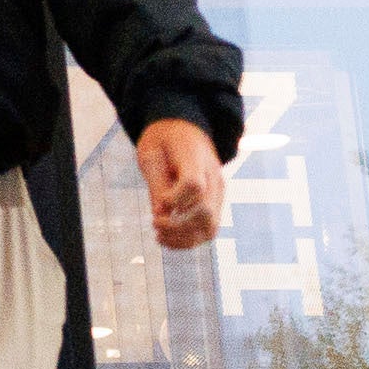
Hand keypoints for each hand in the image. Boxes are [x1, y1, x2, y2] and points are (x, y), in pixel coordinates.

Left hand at [134, 114, 229, 253]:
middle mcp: (213, 176)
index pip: (194, 184)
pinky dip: (189, 240)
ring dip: (184, 238)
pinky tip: (167, 239)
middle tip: (154, 223)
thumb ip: (157, 183)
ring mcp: (217, 192)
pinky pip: (208, 230)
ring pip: (211, 227)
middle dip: (178, 225)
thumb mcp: (151, 153)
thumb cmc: (163, 140)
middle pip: (205, 210)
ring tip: (160, 236)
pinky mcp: (215, 203)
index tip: (160, 202)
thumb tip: (161, 214)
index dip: (175, 199)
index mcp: (196, 157)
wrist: (184, 128)